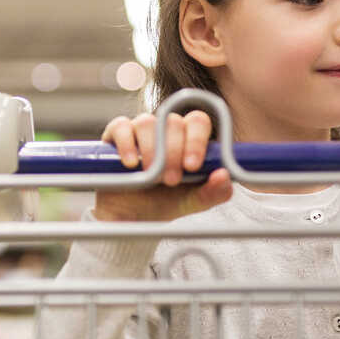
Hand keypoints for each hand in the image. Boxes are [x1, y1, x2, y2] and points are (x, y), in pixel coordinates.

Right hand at [92, 109, 232, 221]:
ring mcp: (138, 130)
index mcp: (187, 138)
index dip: (197, 140)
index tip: (193, 166)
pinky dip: (126, 144)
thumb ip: (213, 192)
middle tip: (171, 180)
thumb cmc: (163, 203)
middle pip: (173, 122)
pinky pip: (121, 126)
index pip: (197, 122)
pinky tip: (130, 164)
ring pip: (147, 122)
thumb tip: (225, 176)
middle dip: (174, 152)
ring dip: (152, 150)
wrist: (130, 217)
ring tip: (150, 176)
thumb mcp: (192, 202)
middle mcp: (164, 129)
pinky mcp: (114, 135)